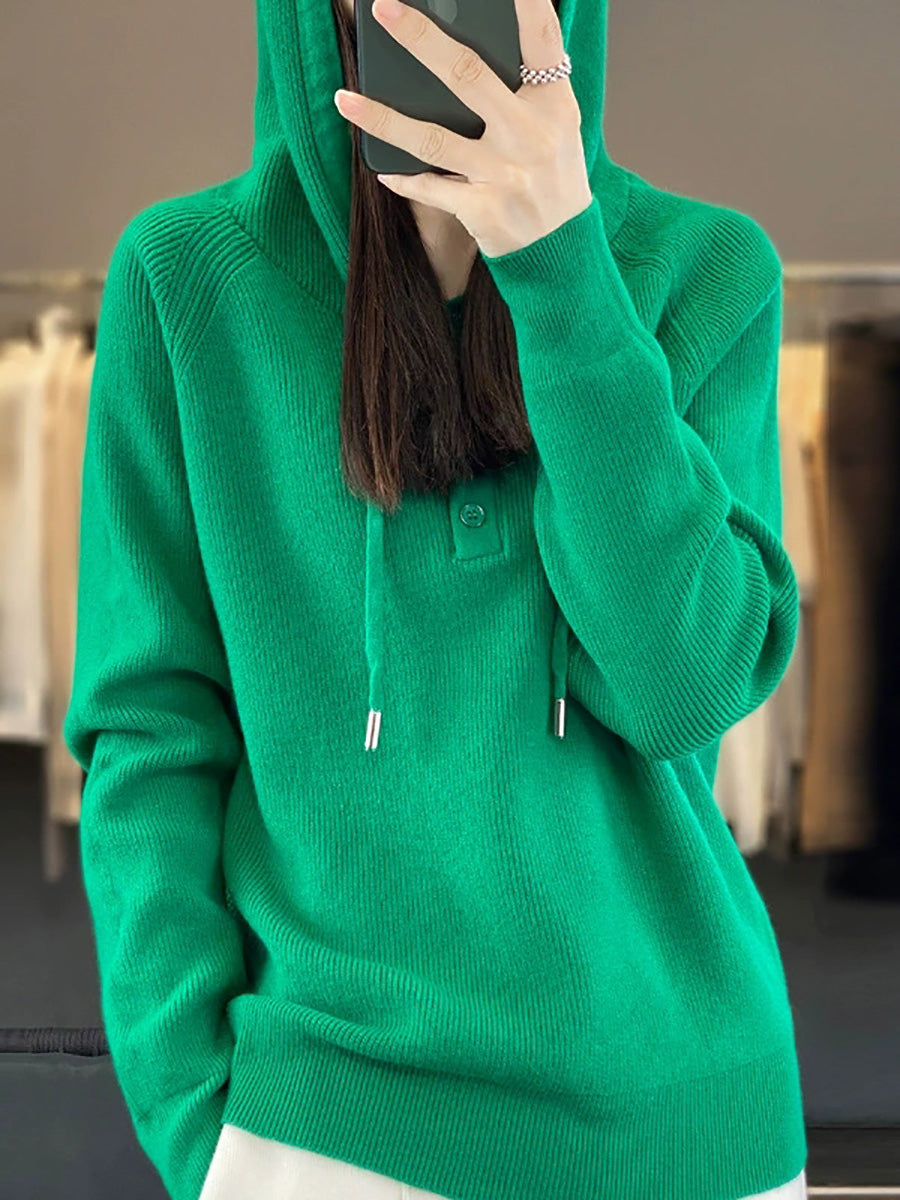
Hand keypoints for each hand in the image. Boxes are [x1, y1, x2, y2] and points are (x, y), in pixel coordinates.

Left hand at [333, 0, 592, 257]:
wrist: (563, 252)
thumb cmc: (553, 179)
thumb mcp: (557, 127)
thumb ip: (527, 89)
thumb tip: (464, 49)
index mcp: (554, 105)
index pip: (541, 40)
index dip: (524, 2)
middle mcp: (531, 135)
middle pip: (467, 75)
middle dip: (421, 39)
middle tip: (383, 10)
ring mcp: (505, 174)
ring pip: (431, 138)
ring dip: (381, 119)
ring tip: (344, 100)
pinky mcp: (484, 211)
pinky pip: (431, 188)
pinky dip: (404, 180)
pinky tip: (382, 170)